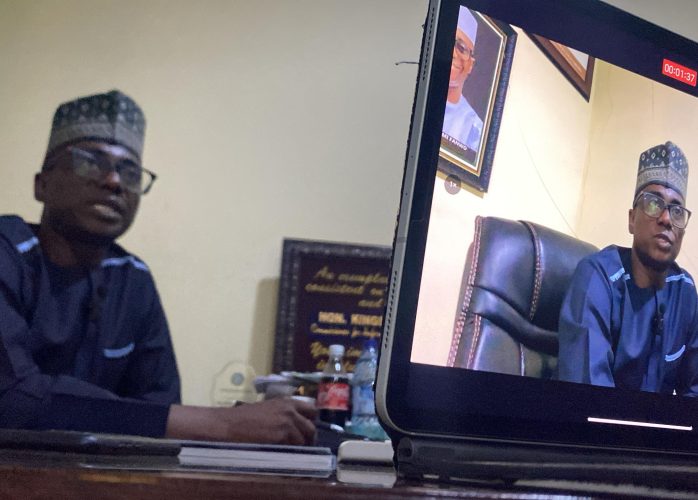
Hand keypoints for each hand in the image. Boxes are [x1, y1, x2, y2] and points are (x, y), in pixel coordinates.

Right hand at [166, 398, 316, 444]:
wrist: (229, 424)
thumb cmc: (244, 417)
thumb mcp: (267, 408)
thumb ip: (282, 413)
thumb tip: (294, 424)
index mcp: (287, 401)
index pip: (312, 410)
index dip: (311, 421)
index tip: (307, 430)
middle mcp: (290, 410)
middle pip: (311, 427)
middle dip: (309, 437)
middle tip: (304, 446)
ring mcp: (287, 422)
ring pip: (304, 438)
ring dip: (301, 446)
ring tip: (293, 452)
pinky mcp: (282, 435)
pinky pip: (295, 446)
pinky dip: (293, 451)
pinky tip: (286, 454)